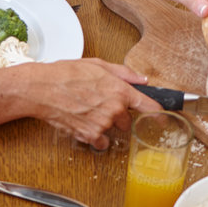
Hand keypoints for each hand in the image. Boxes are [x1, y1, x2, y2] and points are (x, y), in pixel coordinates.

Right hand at [8, 58, 158, 148]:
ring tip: (87, 110)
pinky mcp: (89, 136)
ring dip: (105, 123)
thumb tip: (142, 79)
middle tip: (101, 104)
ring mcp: (102, 124)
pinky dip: (94, 135)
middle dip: (119, 114)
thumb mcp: (98, 65)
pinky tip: (84, 122)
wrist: (42, 89)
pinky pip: (101, 141)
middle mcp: (114, 109)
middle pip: (128, 120)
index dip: (159, 113)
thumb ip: (125, 73)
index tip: (164, 118)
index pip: (149, 106)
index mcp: (120, 90)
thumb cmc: (66, 74)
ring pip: (113, 130)